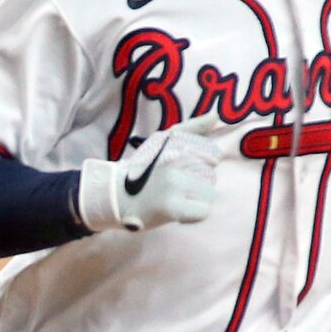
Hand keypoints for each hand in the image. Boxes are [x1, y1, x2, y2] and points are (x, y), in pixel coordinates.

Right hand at [76, 111, 224, 233]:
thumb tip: (216, 115)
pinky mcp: (171, 207)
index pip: (214, 156)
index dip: (201, 167)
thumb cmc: (143, 168)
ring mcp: (173, 184)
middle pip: (211, 176)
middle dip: (197, 184)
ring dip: (195, 200)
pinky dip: (193, 216)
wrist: (115, 196)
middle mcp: (175, 160)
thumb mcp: (163, 140)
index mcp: (176, 143)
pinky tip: (177, 212)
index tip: (180, 171)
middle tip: (172, 187)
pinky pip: (202, 211)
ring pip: (209, 194)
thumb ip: (192, 127)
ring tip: (174, 198)